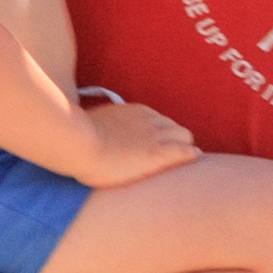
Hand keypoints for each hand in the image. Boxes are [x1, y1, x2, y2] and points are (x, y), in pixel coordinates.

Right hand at [71, 97, 196, 180]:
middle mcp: (148, 121)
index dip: (159, 132)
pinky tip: (195, 159)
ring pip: (184, 136)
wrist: (78, 145)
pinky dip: (191, 155)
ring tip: (183, 160)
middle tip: (171, 153)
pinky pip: (184, 151)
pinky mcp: (158, 155)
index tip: (155, 143)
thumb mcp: (91, 123)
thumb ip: (101, 126)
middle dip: (175, 139)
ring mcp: (154, 137)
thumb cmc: (77, 137)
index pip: (158, 119)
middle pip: (174, 126)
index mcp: (134, 112)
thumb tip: (95, 130)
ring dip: (184, 146)